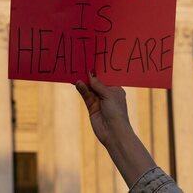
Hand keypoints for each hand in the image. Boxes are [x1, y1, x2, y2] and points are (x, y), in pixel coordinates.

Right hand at [75, 72, 155, 187]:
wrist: (114, 133)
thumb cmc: (116, 112)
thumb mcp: (109, 95)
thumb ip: (98, 84)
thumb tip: (89, 73)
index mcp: (116, 90)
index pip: (106, 77)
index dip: (99, 70)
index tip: (92, 60)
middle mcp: (107, 94)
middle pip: (97, 82)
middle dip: (90, 75)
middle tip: (81, 63)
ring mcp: (99, 101)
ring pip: (89, 89)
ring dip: (84, 82)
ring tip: (76, 72)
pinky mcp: (91, 107)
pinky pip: (86, 96)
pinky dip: (82, 89)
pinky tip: (77, 83)